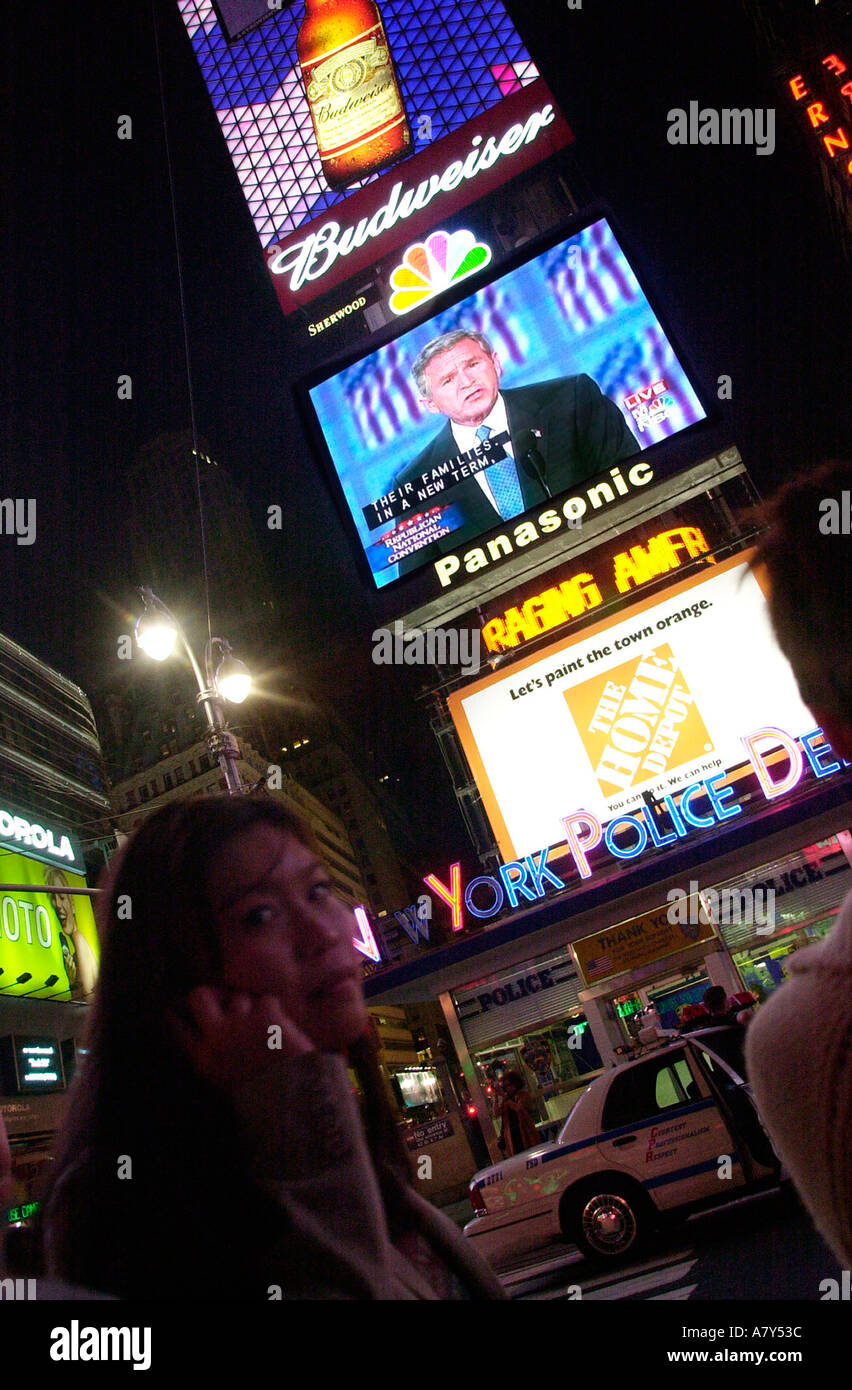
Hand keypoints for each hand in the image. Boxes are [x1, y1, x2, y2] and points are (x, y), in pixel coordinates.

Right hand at [169, 986, 313, 1093]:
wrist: (293, 1100)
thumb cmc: (260, 1095)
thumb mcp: (224, 1081)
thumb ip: (212, 1057)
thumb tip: (206, 1031)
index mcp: (204, 1059)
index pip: (179, 1028)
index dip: (178, 1015)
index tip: (175, 1007)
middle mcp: (216, 1038)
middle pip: (199, 996)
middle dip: (211, 995)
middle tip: (222, 1000)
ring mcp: (239, 1023)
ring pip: (239, 998)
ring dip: (251, 1010)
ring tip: (264, 1031)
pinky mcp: (265, 1014)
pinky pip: (267, 1001)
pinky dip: (275, 1012)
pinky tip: (281, 1030)